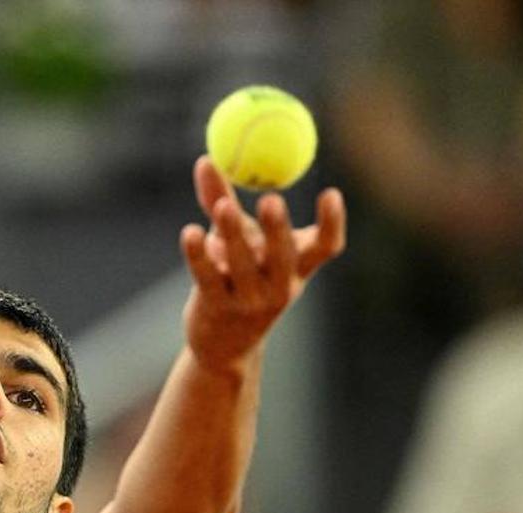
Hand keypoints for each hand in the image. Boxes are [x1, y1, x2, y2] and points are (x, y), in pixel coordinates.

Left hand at [180, 155, 345, 366]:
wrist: (225, 345)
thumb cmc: (239, 279)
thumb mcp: (241, 240)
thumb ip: (223, 199)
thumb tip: (205, 158)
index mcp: (298, 268)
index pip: (326, 248)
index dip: (332, 223)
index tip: (331, 193)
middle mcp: (280, 286)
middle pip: (284, 256)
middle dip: (279, 229)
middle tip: (273, 199)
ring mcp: (250, 301)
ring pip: (242, 264)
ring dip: (232, 234)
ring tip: (222, 207)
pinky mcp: (217, 309)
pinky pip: (207, 277)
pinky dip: (198, 255)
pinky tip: (190, 233)